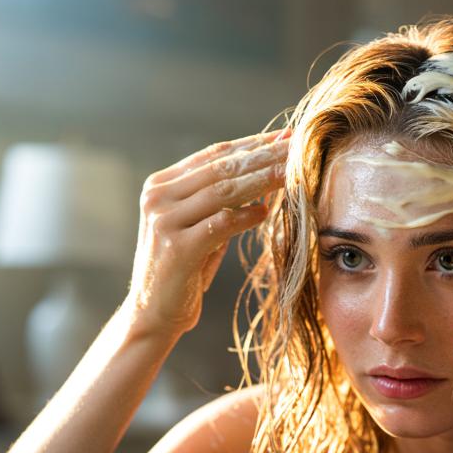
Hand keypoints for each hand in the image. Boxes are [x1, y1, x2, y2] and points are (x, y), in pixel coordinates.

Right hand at [128, 129, 288, 335]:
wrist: (154, 315)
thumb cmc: (184, 271)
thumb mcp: (200, 227)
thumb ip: (221, 201)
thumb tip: (266, 172)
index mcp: (162, 185)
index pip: (214, 155)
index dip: (252, 144)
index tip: (286, 137)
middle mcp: (158, 197)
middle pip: (221, 168)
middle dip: (263, 155)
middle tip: (298, 145)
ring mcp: (163, 221)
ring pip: (223, 191)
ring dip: (262, 179)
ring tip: (293, 171)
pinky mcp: (176, 248)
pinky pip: (220, 224)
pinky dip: (246, 216)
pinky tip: (268, 211)